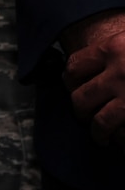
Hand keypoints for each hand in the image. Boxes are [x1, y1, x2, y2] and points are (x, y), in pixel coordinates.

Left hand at [65, 9, 124, 146]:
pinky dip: (120, 141)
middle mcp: (118, 73)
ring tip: (100, 137)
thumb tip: (105, 53)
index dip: (70, 78)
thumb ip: (122, 45)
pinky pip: (123, 136)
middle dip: (79, 109)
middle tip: (83, 114)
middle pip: (80, 96)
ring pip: (98, 122)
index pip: (76, 65)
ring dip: (97, 132)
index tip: (73, 84)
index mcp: (115, 48)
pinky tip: (121, 143)